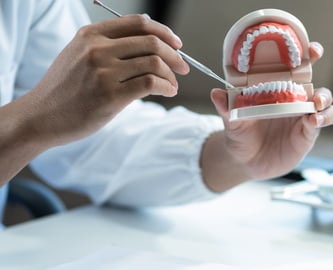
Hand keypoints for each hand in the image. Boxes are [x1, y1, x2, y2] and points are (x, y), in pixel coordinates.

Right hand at [25, 14, 188, 145]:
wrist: (41, 117)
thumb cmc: (65, 89)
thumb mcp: (79, 56)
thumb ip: (108, 47)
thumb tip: (150, 46)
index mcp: (91, 34)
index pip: (139, 23)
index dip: (164, 32)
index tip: (177, 44)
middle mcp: (97, 48)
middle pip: (151, 41)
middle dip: (175, 55)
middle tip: (183, 68)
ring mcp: (103, 72)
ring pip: (154, 62)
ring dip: (171, 74)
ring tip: (173, 85)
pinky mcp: (110, 96)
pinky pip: (150, 83)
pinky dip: (166, 86)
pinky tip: (168, 92)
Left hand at [203, 42, 332, 190]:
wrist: (245, 162)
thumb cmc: (239, 136)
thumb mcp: (231, 122)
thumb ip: (227, 108)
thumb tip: (216, 93)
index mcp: (275, 88)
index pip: (290, 66)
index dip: (302, 54)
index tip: (309, 48)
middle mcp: (293, 98)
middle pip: (313, 79)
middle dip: (316, 65)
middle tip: (314, 71)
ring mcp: (303, 115)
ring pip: (324, 100)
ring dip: (324, 98)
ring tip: (315, 104)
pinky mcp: (308, 132)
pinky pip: (323, 121)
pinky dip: (323, 118)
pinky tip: (312, 121)